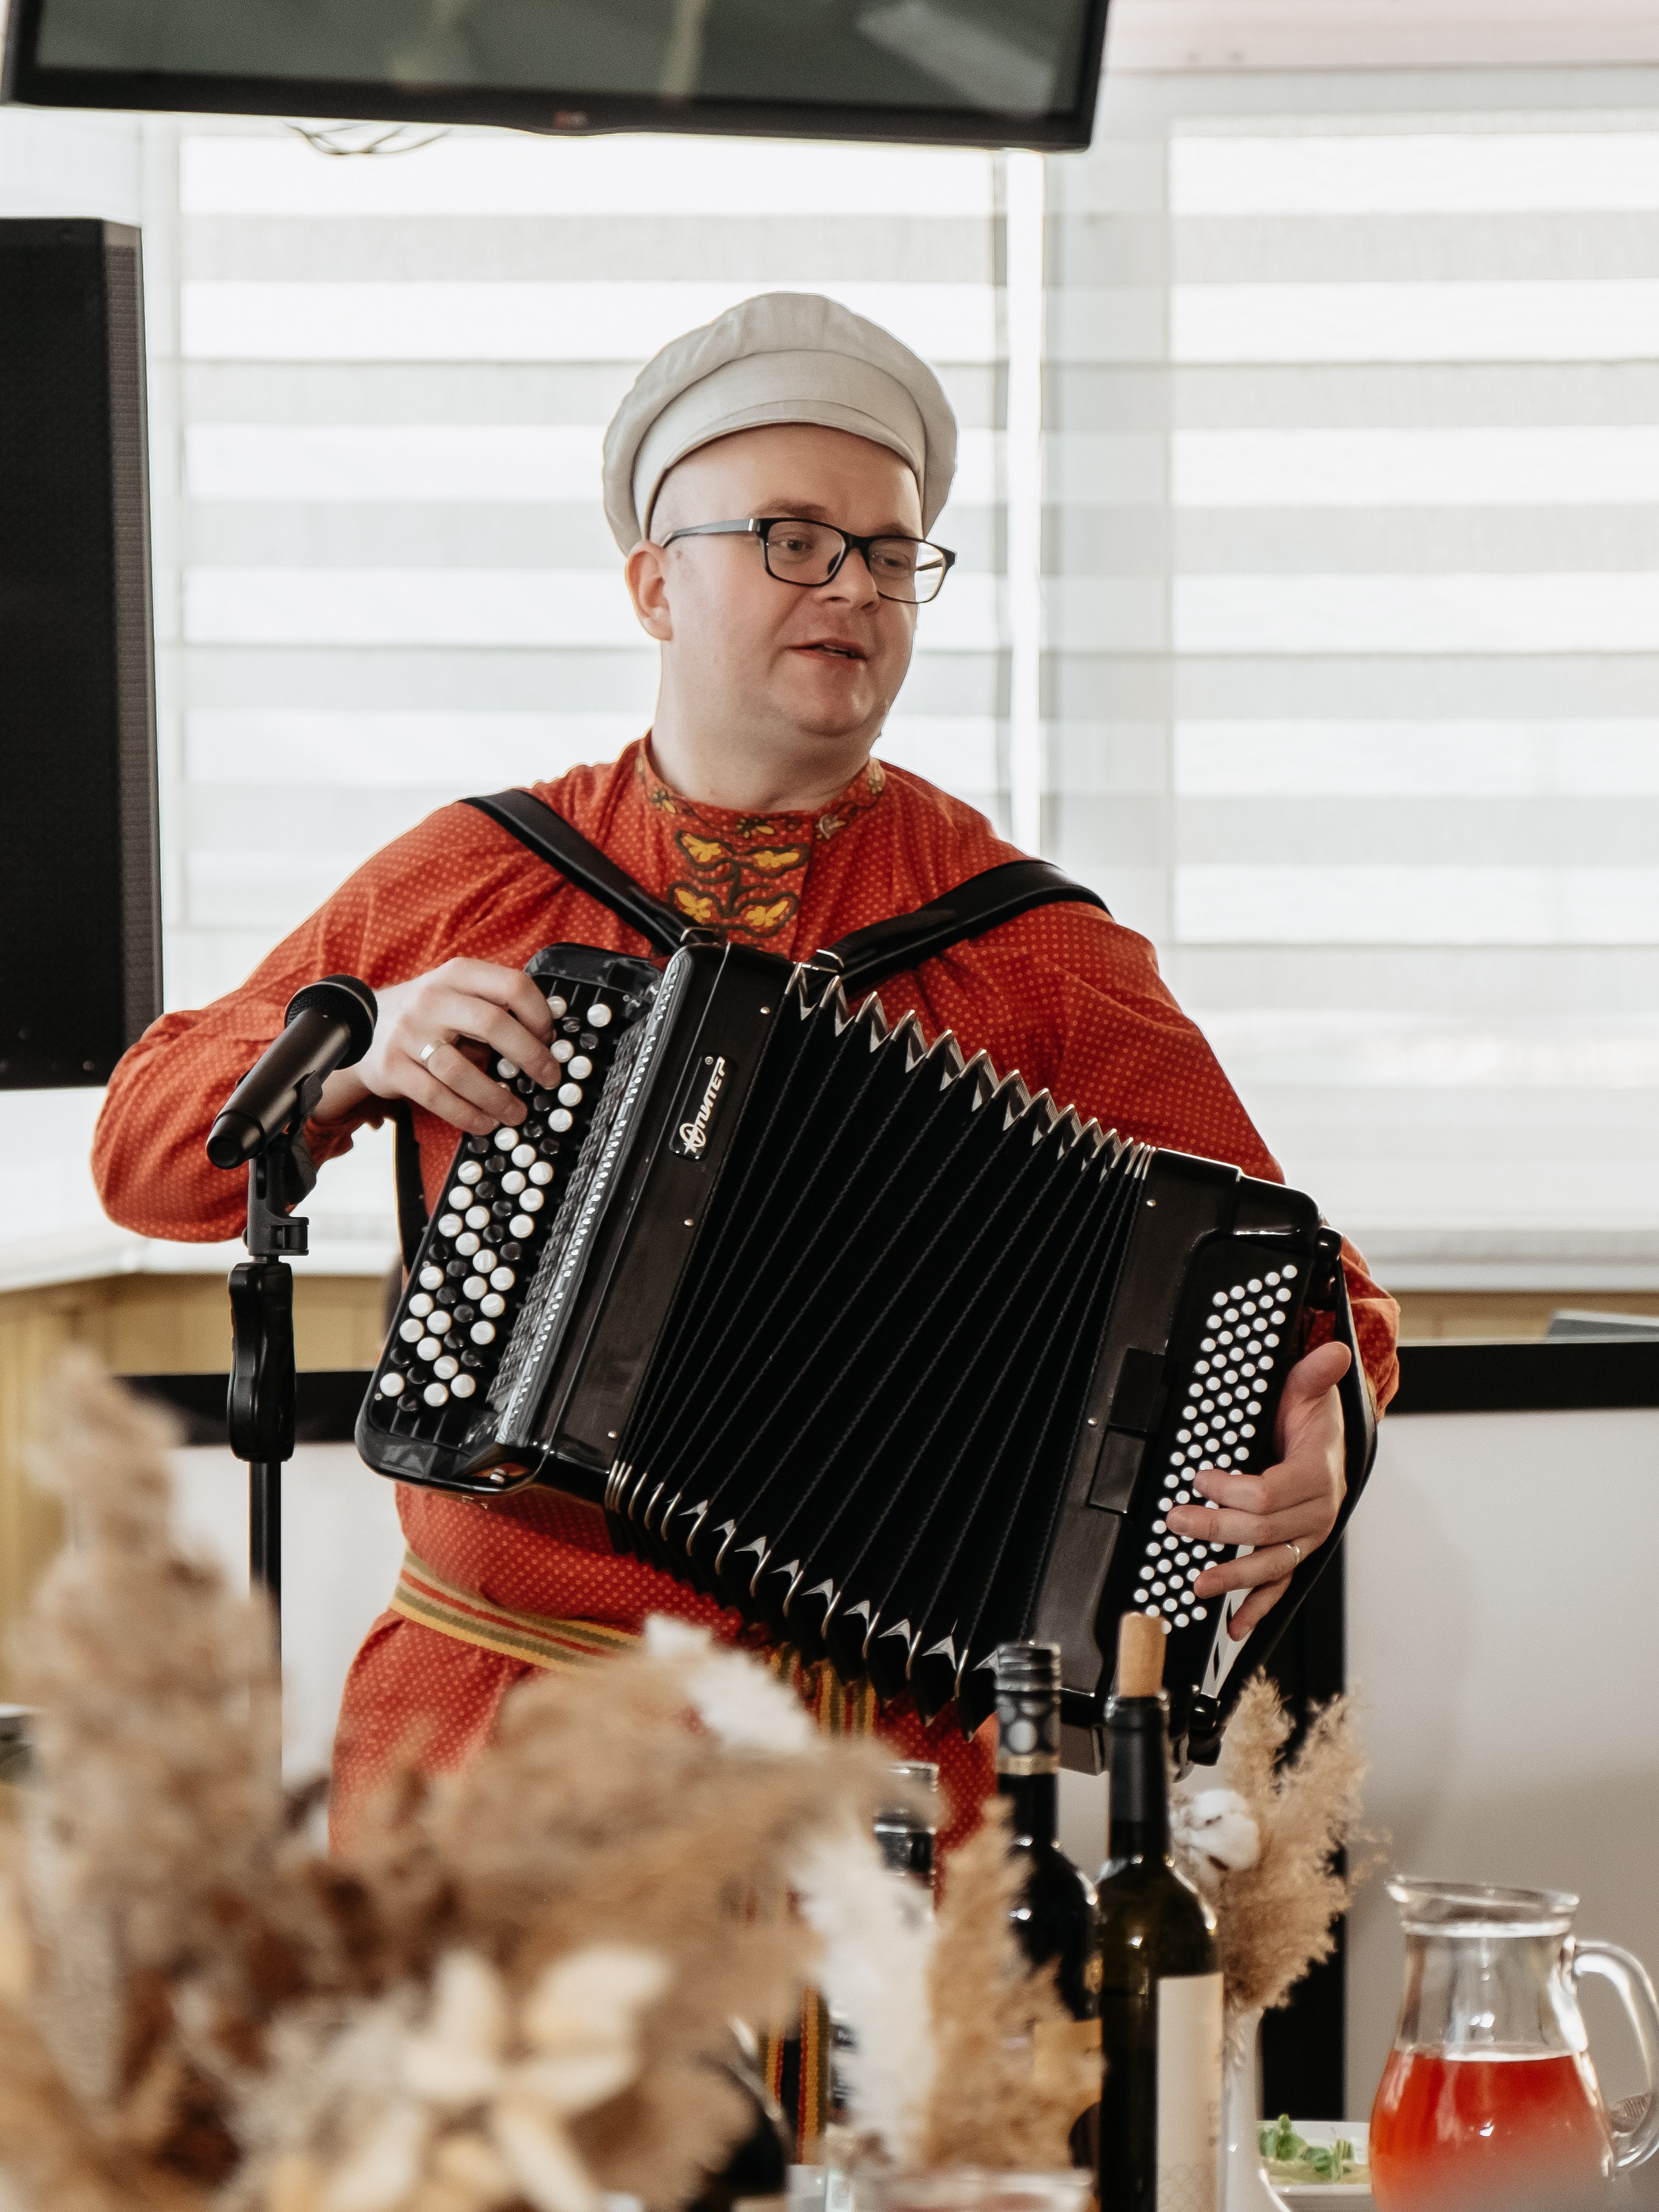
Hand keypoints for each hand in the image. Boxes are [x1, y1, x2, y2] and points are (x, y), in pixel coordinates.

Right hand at [312, 959, 563, 1137]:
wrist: (361, 1024)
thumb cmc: (427, 1013)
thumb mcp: (458, 993)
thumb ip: (494, 1006)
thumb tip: (546, 1040)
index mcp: (457, 974)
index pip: (512, 986)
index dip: (540, 1015)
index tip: (551, 1039)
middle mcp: (433, 999)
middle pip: (493, 1024)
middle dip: (530, 1056)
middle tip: (549, 1078)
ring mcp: (410, 1033)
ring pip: (462, 1071)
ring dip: (497, 1097)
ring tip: (516, 1112)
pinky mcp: (393, 1067)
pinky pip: (436, 1097)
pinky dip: (466, 1115)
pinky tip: (484, 1122)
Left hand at [1164, 1338, 1350, 1641]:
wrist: (1330, 1443)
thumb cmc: (1311, 1419)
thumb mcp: (1309, 1392)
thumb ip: (1314, 1375)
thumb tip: (1334, 1351)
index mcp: (1318, 1475)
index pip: (1267, 1493)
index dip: (1228, 1488)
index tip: (1199, 1475)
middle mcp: (1318, 1513)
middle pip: (1262, 1532)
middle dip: (1215, 1528)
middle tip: (1175, 1521)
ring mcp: (1308, 1538)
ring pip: (1270, 1565)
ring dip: (1232, 1577)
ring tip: (1196, 1584)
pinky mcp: (1297, 1552)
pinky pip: (1280, 1585)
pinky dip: (1258, 1607)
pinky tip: (1236, 1627)